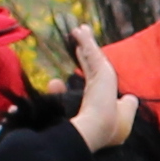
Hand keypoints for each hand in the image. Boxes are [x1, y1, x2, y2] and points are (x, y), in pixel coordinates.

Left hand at [66, 26, 138, 154]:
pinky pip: (93, 53)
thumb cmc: (83, 128)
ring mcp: (105, 79)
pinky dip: (87, 41)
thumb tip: (54, 81)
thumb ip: (62, 96)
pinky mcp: (105, 73)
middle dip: (87, 49)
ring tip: (80, 29)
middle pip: (93, 62)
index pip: (92, 75)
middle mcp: (104, 86)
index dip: (85, 64)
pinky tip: (80, 30)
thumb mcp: (70, 111)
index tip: (78, 54)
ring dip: (87, 42)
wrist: (94, 131)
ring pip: (93, 56)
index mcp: (102, 97)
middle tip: (81, 35)